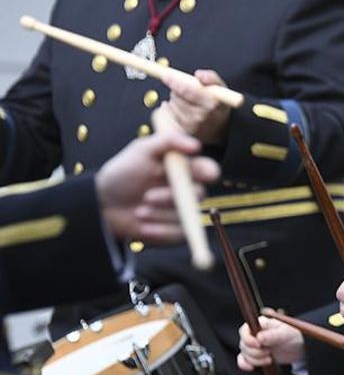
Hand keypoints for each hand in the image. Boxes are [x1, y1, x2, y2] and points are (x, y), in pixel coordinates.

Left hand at [96, 130, 220, 242]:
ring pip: (186, 215)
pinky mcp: (176, 231)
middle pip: (198, 194)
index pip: (206, 169)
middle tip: (147, 197)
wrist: (102, 204)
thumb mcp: (141, 150)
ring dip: (159, 214)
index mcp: (183, 169)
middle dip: (171, 197)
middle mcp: (187, 190)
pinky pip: (179, 234)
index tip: (206, 174)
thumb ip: (168, 140)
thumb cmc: (123, 173)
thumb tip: (196, 145)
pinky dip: (159, 230)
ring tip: (138, 211)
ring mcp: (183, 211)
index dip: (210, 171)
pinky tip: (143, 226)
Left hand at [162, 68, 231, 144]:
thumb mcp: (221, 88)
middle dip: (176, 88)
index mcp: (212, 104)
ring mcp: (193, 125)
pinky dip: (173, 107)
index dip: (174, 82)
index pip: (187, 90)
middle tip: (183, 87)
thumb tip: (198, 74)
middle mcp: (202, 116)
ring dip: (175, 98)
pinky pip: (171, 113)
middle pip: (177, 96)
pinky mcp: (185, 130)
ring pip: (173, 104)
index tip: (166, 76)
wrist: (221, 127)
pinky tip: (182, 106)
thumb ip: (212, 78)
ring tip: (186, 98)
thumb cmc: (219, 104)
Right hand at [236, 315, 303, 369]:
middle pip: (243, 344)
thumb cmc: (294, 336)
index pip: (245, 330)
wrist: (299, 348)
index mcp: (261, 324)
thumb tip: (259, 337)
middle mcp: (255, 334)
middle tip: (268, 353)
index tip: (258, 345)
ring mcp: (254, 345)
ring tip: (269, 359)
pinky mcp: (255, 355)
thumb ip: (273, 335)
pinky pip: (243, 360)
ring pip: (244, 353)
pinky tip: (251, 367)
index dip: (248, 339)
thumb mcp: (286, 334)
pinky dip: (245, 364)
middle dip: (254, 352)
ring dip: (254, 360)